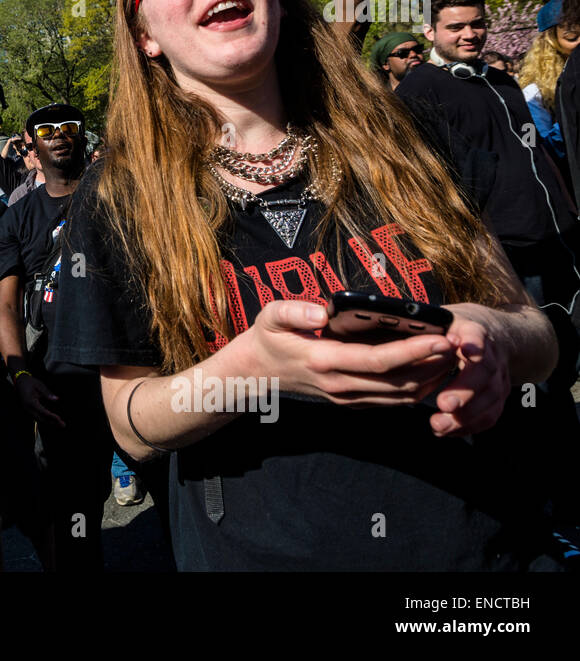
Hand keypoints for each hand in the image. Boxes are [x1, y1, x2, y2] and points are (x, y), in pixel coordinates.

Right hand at [15, 372, 63, 426]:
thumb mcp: (39, 385)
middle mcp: (28, 408)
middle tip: (63, 425)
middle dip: (52, 422)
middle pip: (41, 419)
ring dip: (49, 422)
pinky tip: (52, 420)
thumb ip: (47, 393)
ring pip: (39, 419)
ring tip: (59, 424)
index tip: (59, 419)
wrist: (19, 381)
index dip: (51, 416)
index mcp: (30, 402)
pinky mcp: (28, 410)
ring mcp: (27, 410)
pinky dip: (45, 419)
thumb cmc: (29, 382)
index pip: (43, 412)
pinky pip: (37, 417)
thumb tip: (56, 399)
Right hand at [232, 301, 455, 405]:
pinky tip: (430, 371)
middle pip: (398, 382)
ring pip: (399, 396)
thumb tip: (322, 310)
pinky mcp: (350, 402)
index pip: (378, 360)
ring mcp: (345, 397)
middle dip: (432, 365)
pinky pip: (390, 401)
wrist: (255, 374)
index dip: (413, 351)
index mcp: (322, 360)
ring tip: (451, 356)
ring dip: (429, 379)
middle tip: (458, 344)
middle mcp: (339, 384)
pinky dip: (415, 389)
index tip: (440, 338)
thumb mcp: (270, 316)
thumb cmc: (267, 338)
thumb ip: (293, 311)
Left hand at [425, 304, 511, 437]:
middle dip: (465, 390)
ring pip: (491, 396)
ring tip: (439, 425)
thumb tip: (384, 327)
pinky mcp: (498, 394)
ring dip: (466, 415)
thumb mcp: (437, 318)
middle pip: (485, 371)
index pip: (476, 334)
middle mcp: (490, 351)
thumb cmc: (449, 327)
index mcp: (471, 328)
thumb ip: (419, 327)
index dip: (473, 344)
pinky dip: (470, 425)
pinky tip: (447, 430)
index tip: (466, 352)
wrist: (487, 336)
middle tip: (444, 404)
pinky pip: (490, 413)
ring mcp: (498, 374)